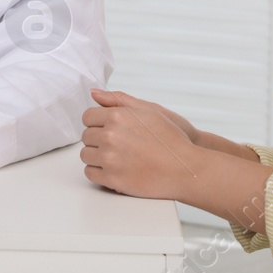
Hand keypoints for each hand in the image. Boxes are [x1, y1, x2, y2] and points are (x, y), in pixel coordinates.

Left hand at [80, 89, 199, 198]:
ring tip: (117, 157)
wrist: (186, 169)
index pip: (87, 117)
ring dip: (97, 156)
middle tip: (118, 145)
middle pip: (86, 137)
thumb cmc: (171, 139)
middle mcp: (110, 137)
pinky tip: (115, 169)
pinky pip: (91, 174)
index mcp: (116, 117)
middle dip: (98, 140)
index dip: (97, 123)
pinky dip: (100, 173)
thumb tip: (94, 93)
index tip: (107, 129)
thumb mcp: (149, 110)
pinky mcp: (112, 180)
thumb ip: (118, 99)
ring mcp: (110, 159)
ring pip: (86, 156)